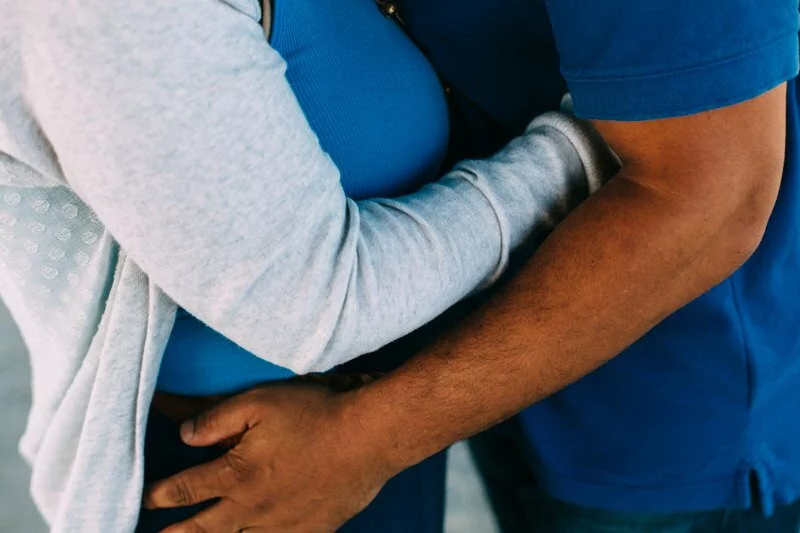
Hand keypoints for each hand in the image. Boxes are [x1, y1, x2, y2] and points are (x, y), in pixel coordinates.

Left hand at [142, 382, 393, 531]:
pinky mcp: (311, 530)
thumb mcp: (259, 402)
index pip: (184, 490)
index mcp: (237, 475)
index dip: (158, 495)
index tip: (142, 499)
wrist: (369, 438)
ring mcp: (283, 525)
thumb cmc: (315, 414)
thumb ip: (216, 420)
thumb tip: (183, 435)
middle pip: (203, 530)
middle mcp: (253, 508)